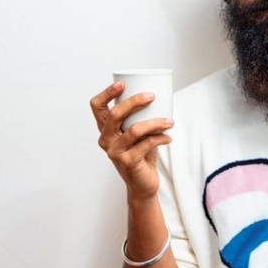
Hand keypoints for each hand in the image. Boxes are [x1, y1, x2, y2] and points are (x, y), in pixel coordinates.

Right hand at [90, 82, 173, 200]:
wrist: (143, 183)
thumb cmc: (141, 153)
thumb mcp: (136, 132)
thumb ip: (139, 117)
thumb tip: (157, 94)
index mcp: (106, 129)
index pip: (97, 107)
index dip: (107, 93)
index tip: (122, 84)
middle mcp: (106, 139)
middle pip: (115, 114)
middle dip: (134, 101)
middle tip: (152, 96)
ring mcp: (115, 152)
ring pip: (135, 129)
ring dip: (156, 123)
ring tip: (170, 122)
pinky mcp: (127, 162)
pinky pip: (146, 144)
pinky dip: (161, 138)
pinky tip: (168, 138)